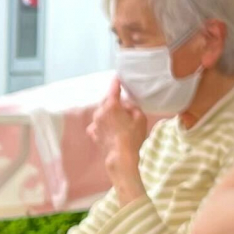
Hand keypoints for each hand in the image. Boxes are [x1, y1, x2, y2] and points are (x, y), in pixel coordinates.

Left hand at [87, 79, 150, 195]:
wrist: (121, 157)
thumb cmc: (133, 137)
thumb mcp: (140, 118)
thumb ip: (133, 107)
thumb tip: (127, 105)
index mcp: (111, 105)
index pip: (113, 89)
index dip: (116, 82)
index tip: (117, 77)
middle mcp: (100, 112)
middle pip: (106, 101)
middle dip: (114, 100)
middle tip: (123, 103)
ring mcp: (95, 123)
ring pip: (101, 112)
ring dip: (108, 112)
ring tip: (118, 118)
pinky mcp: (93, 133)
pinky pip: (97, 124)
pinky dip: (102, 123)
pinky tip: (109, 127)